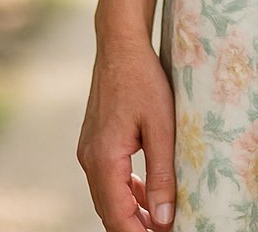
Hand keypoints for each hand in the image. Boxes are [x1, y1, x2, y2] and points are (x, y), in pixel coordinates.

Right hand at [77, 34, 176, 230]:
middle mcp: (90, 160)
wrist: (120, 45)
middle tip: (168, 229)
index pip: (118, 217)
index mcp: (104, 160)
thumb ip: (162, 174)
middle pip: (110, 212)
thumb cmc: (143, 79)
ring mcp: (89, 151)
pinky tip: (146, 192)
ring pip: (108, 197)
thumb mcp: (161, 126)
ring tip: (160, 219)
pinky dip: (126, 191)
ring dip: (131, 211)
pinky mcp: (94, 143)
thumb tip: (163, 218)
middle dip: (136, 227)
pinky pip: (108, 179)